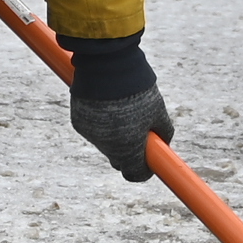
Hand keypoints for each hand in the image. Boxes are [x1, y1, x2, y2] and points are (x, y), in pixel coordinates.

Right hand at [66, 37, 172, 182]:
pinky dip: (99, 122)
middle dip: (128, 152)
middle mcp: (107, 147)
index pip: (135, 174)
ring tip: (121, 109)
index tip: (149, 161)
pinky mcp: (78, 122)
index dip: (144, 170)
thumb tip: (163, 141)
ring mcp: (91, 135)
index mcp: (129, 149)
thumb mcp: (158, 111)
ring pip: (105, 144)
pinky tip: (105, 103)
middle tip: (137, 133)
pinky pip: (92, 129)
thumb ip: (163, 132)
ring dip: (113, 135)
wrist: (107, 67)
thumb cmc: (138, 91)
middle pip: (119, 160)